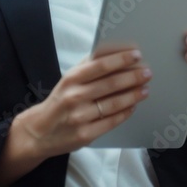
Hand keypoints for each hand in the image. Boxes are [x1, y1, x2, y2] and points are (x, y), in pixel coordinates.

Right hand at [13, 48, 151, 158]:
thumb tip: (114, 51)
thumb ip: (88, 66)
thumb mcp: (69, 79)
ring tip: (145, 88)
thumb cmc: (60, 100)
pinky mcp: (85, 135)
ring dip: (133, 95)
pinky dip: (125, 113)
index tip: (137, 55)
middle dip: (133, 77)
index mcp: (71, 79)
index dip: (121, 59)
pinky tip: (133, 106)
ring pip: (114, 104)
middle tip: (147, 72)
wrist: (39, 132)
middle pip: (111, 84)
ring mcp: (80, 117)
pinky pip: (111, 121)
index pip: (100, 65)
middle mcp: (75, 97)